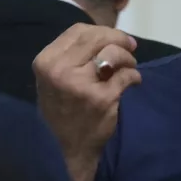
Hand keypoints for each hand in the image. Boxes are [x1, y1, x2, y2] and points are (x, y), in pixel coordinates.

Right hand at [33, 24, 140, 180]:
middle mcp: (60, 70)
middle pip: (98, 38)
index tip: (114, 38)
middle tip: (130, 48)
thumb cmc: (62, 110)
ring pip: (114, 54)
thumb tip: (103, 33)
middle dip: (119, 40)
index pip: (79, 31)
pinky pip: (127, 76)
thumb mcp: (53, 79)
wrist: (68, 149)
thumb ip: (71, 54)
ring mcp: (81, 85)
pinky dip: (134, 77)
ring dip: (128, 58)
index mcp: (46, 61)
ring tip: (130, 67)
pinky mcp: (102, 99)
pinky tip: (132, 82)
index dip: (101, 31)